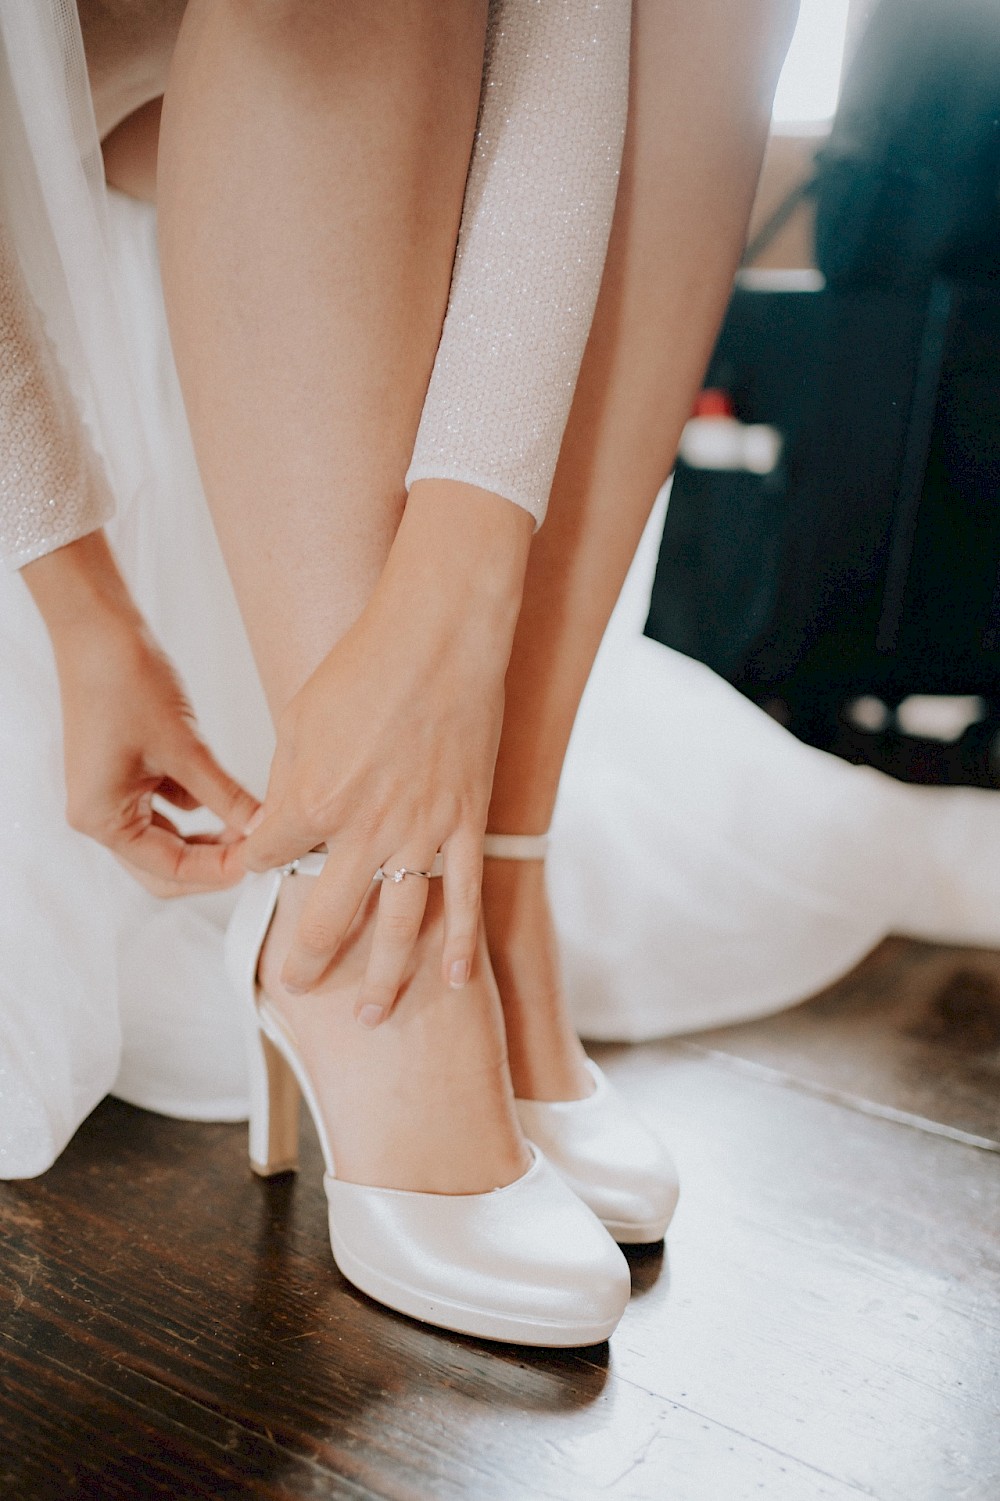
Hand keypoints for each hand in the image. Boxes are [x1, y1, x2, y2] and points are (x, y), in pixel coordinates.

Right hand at [24, 532, 258, 895]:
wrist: (100, 629)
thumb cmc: (125, 680)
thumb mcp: (186, 747)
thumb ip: (225, 796)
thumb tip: (262, 828)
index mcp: (101, 818)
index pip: (168, 869)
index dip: (218, 871)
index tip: (260, 862)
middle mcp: (99, 814)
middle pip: (163, 864)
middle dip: (211, 862)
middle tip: (258, 852)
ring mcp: (111, 794)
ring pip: (167, 838)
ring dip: (208, 837)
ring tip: (252, 827)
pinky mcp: (126, 773)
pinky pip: (166, 806)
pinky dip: (199, 809)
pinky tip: (231, 800)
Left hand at [246, 480, 531, 1022]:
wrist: (442, 636)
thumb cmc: (364, 665)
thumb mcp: (301, 717)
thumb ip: (290, 779)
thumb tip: (282, 817)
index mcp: (312, 800)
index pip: (269, 857)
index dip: (255, 866)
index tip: (255, 869)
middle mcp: (364, 830)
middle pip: (327, 916)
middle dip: (304, 958)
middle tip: (292, 987)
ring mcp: (420, 833)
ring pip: (398, 926)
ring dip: (382, 979)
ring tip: (369, 1018)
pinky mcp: (465, 824)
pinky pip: (463, 898)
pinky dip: (459, 945)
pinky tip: (454, 984)